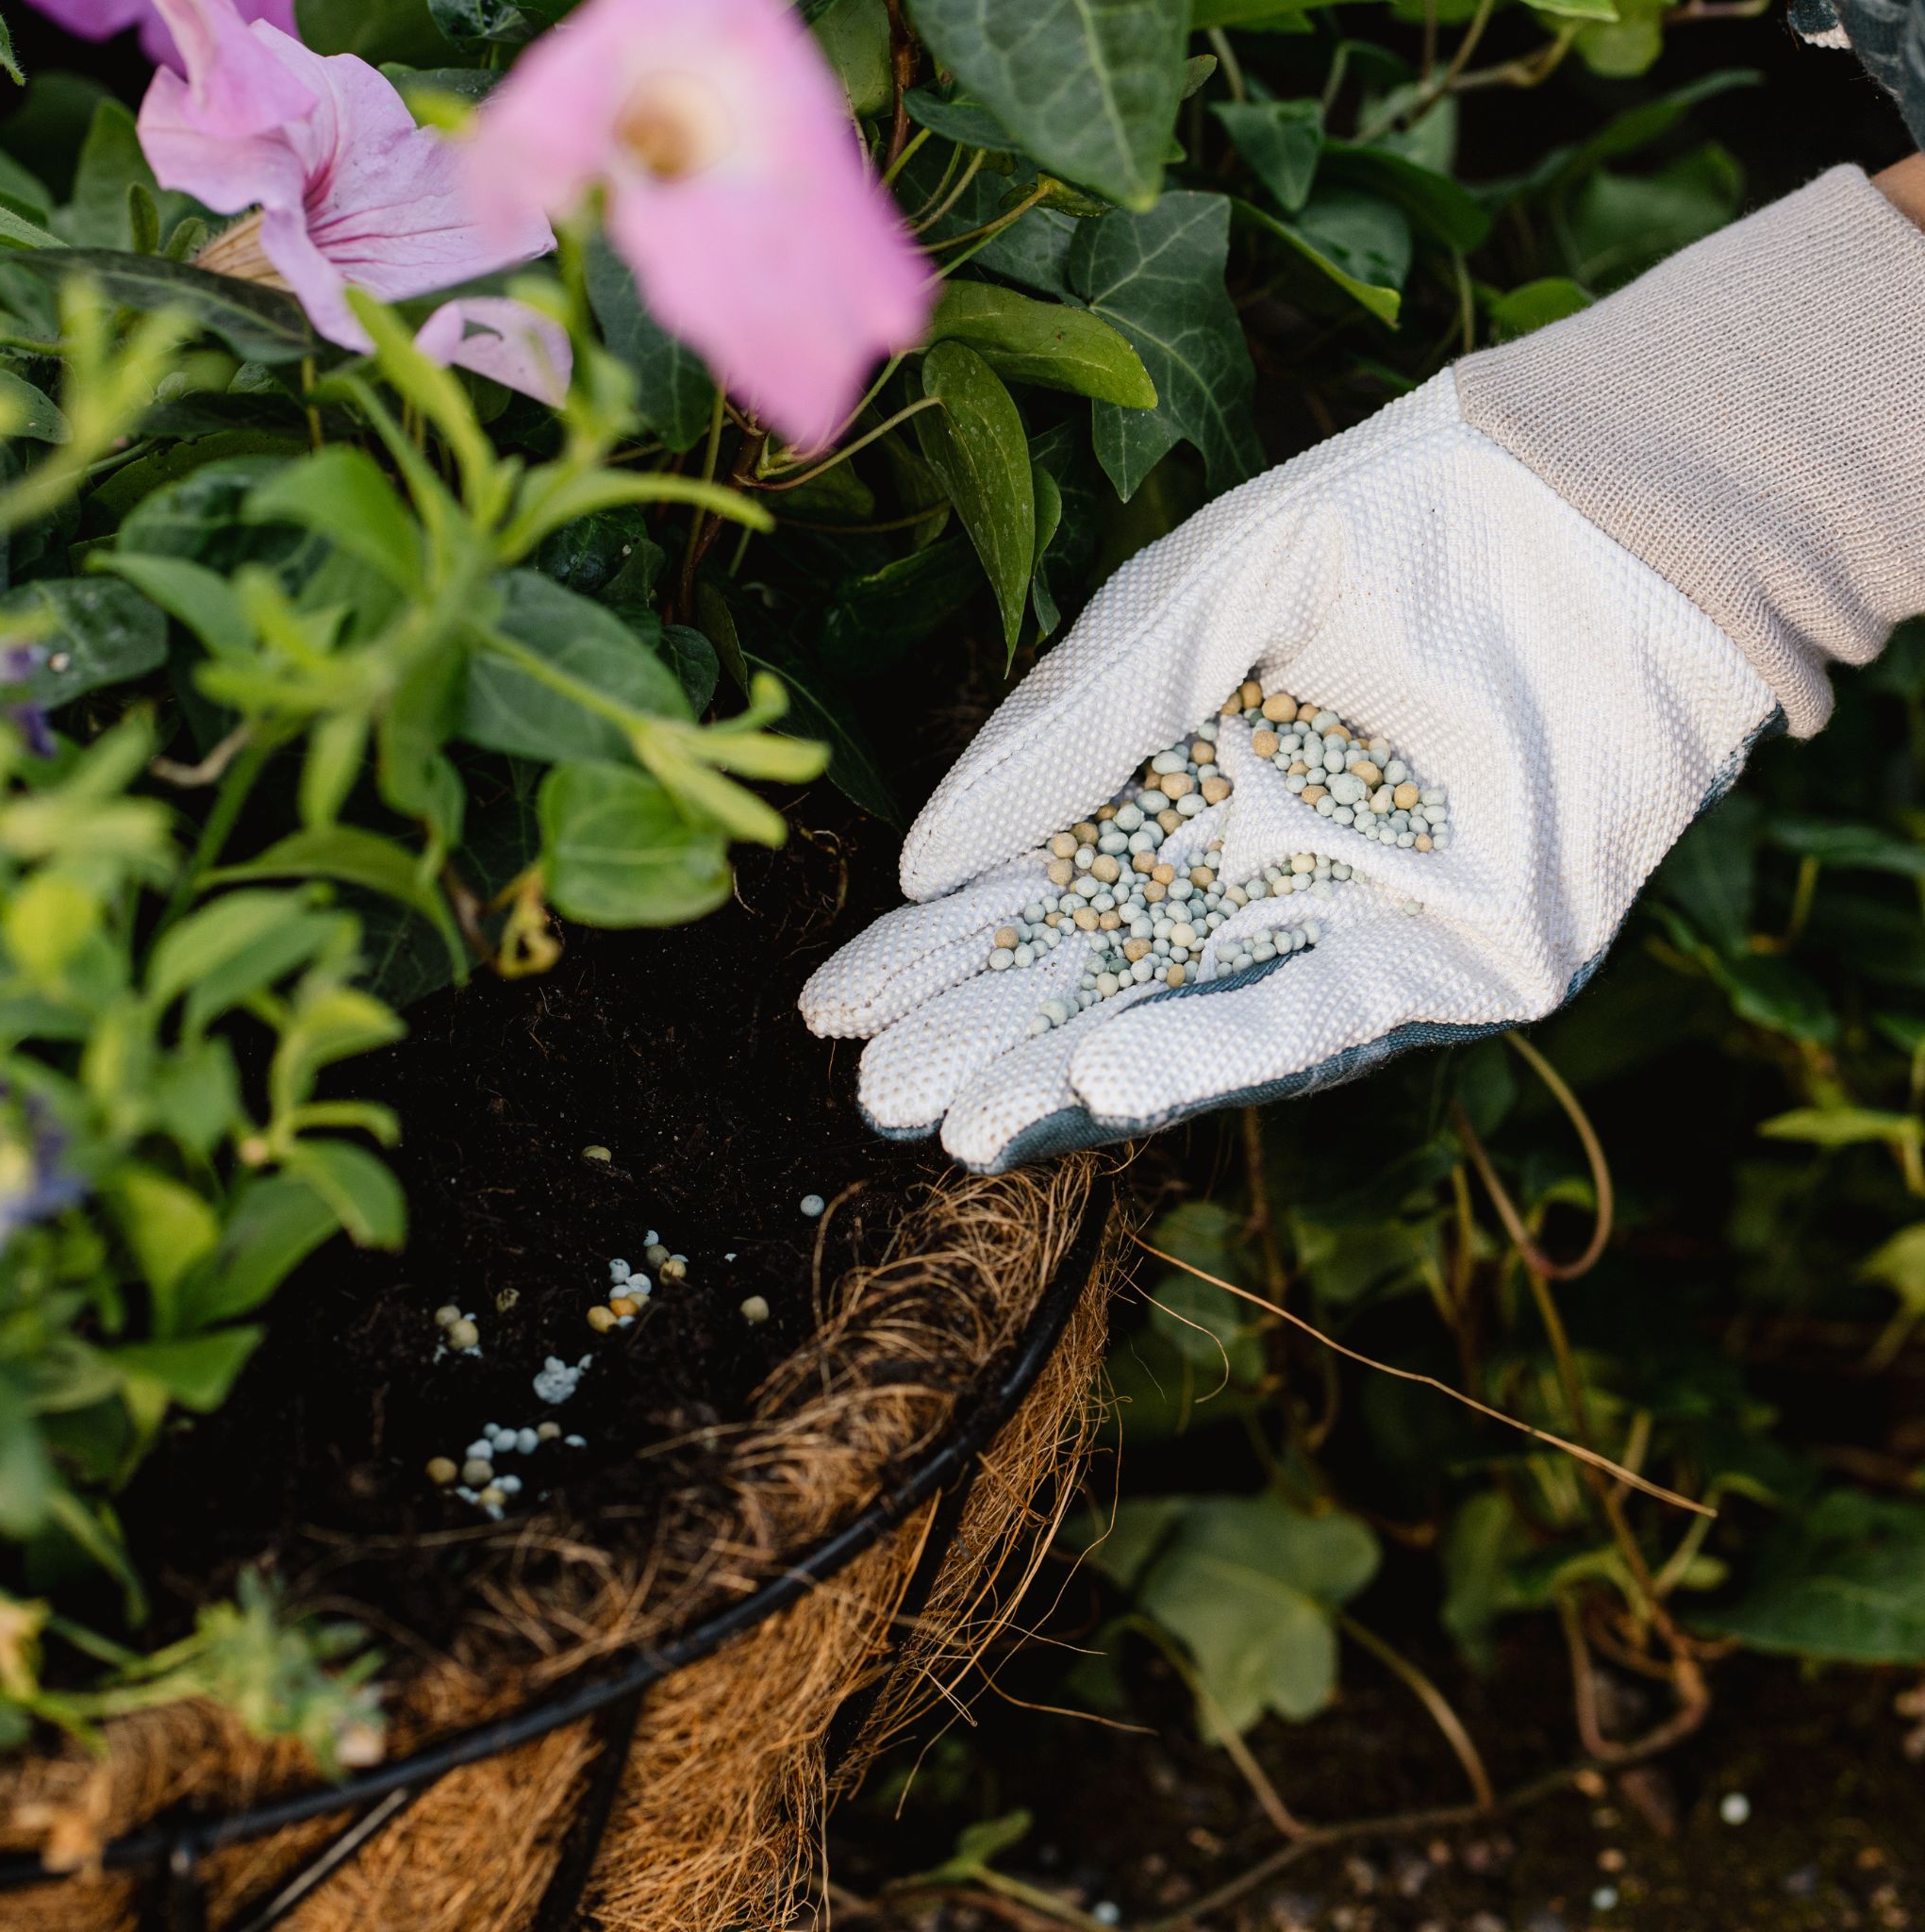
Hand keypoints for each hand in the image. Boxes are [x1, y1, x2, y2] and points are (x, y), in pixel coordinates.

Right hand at [801, 369, 1776, 1170]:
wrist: (1597, 509)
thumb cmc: (1393, 523)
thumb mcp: (1193, 603)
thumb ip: (1065, 728)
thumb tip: (920, 856)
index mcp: (1188, 784)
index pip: (1038, 889)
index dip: (936, 948)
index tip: (835, 1003)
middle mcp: (1259, 872)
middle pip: (1097, 974)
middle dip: (985, 1036)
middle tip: (876, 1095)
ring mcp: (1352, 929)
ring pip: (1186, 1023)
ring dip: (1071, 1079)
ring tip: (958, 1125)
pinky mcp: (1453, 968)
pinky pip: (1316, 1020)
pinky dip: (1209, 1054)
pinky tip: (1098, 1079)